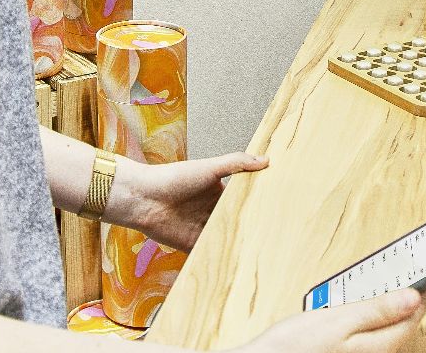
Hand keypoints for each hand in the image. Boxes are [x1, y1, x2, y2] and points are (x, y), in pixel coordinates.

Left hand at [113, 151, 267, 250]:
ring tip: (265, 255)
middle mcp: (213, 211)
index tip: (282, 209)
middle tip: (279, 237)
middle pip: (238, 222)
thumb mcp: (209, 168)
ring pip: (228, 239)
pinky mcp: (194, 245)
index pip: (245, 200)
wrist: (144, 199)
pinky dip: (223, 259)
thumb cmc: (173, 178)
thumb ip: (236, 163)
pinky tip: (238, 266)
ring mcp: (204, 229)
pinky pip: (212, 254)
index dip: (260, 204)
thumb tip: (265, 160)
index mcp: (219, 192)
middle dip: (253, 228)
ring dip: (240, 246)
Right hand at [237, 289, 425, 352]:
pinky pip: (366, 327)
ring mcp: (358, 351)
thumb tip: (413, 298)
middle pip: (400, 321)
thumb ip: (378, 310)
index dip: (424, 293)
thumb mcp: (339, 320)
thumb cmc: (296, 346)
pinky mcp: (345, 348)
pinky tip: (355, 297)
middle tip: (407, 269)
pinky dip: (366, 309)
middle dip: (405, 295)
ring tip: (383, 277)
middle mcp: (372, 352)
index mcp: (377, 346)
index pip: (413, 317)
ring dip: (384, 301)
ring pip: (383, 324)